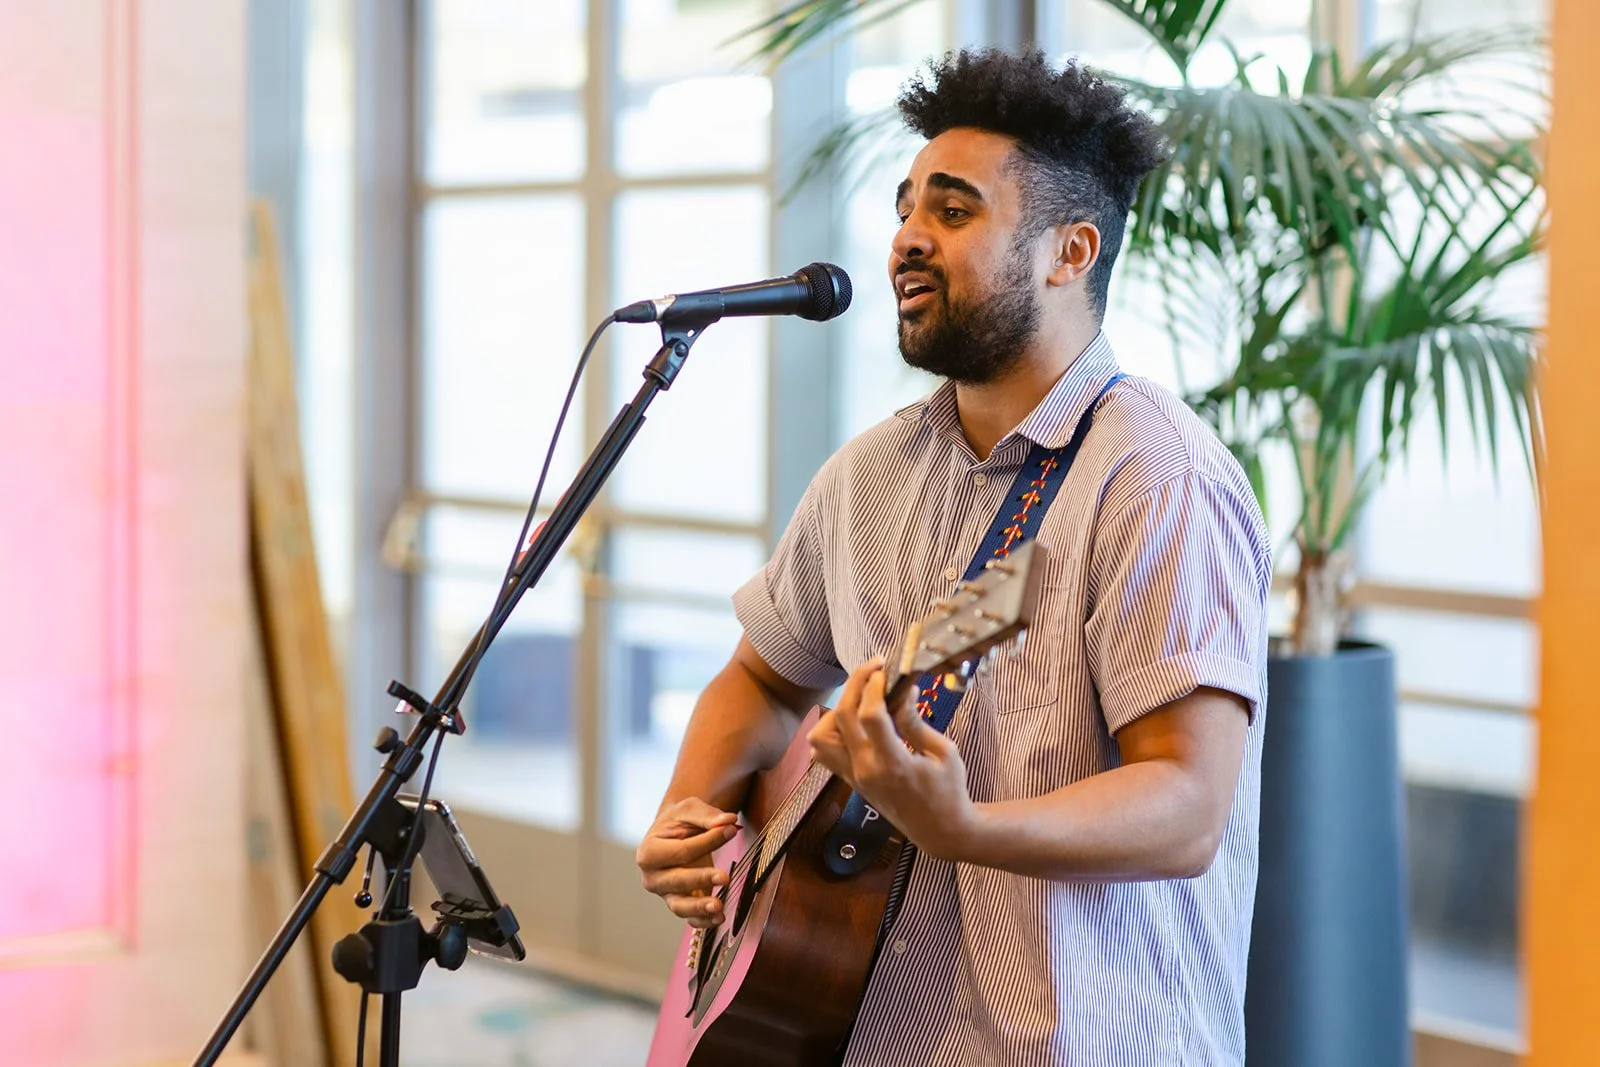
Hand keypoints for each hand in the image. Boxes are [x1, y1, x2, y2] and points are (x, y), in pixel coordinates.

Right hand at [636, 798, 740, 927]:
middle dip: (701, 879)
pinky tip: (719, 920)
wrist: (674, 836)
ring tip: (719, 907)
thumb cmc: (680, 822)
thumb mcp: (689, 810)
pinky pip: (689, 918)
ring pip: (680, 906)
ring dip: (699, 908)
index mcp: (648, 851)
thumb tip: (728, 821)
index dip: (708, 841)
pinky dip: (703, 921)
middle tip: (724, 877)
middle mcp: (652, 877)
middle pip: (677, 881)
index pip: (681, 851)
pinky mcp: (679, 903)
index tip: (731, 830)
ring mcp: (665, 894)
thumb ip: (707, 815)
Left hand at [807, 658, 976, 860]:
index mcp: (894, 764)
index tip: (886, 670)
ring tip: (862, 698)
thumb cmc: (949, 791)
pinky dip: (831, 731)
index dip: (874, 686)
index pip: (870, 715)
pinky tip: (854, 721)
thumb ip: (917, 722)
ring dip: (837, 710)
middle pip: (841, 717)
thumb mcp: (944, 752)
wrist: (940, 830)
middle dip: (855, 684)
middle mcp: (866, 771)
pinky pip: (825, 753)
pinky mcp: (851, 781)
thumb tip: (903, 690)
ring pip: (821, 737)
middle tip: (873, 670)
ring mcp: (854, 778)